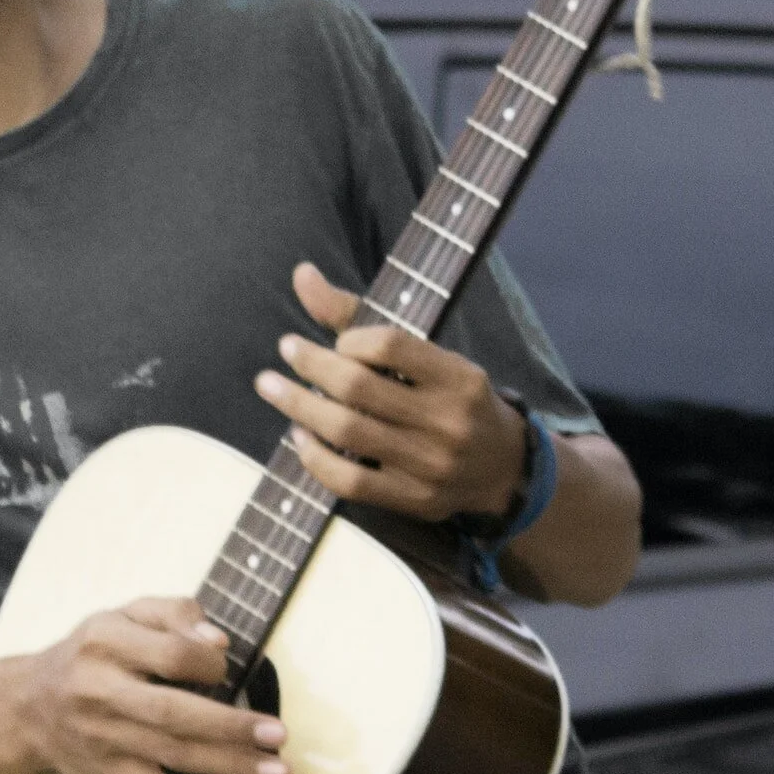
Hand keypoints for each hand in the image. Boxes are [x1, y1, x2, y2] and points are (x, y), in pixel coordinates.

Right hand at [11, 597, 287, 773]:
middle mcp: (101, 690)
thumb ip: (173, 614)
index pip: (169, 653)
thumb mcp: (123, 615)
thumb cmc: (92, 653)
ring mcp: (107, 738)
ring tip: (276, 772)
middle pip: (174, 711)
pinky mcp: (111, 773)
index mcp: (106, 641)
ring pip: (174, 755)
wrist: (29, 706)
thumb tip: (219, 642)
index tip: (226, 668)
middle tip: (277, 734)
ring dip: (229, 766)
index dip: (208, 661)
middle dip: (230, 725)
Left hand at [254, 261, 528, 524]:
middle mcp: (448, 421)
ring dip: (298, 406)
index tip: (338, 340)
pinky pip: (350, 481)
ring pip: (348, 432)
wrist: (503, 469)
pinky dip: (314, 457)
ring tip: (271, 387)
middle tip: (286, 347)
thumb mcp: (427, 356)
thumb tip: (301, 273)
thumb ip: (359, 315)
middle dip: (311, 364)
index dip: (352, 337)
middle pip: (359, 388)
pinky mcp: (413, 499)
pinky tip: (298, 435)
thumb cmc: (451, 399)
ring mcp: (430, 465)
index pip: (391, 345)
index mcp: (459, 377)